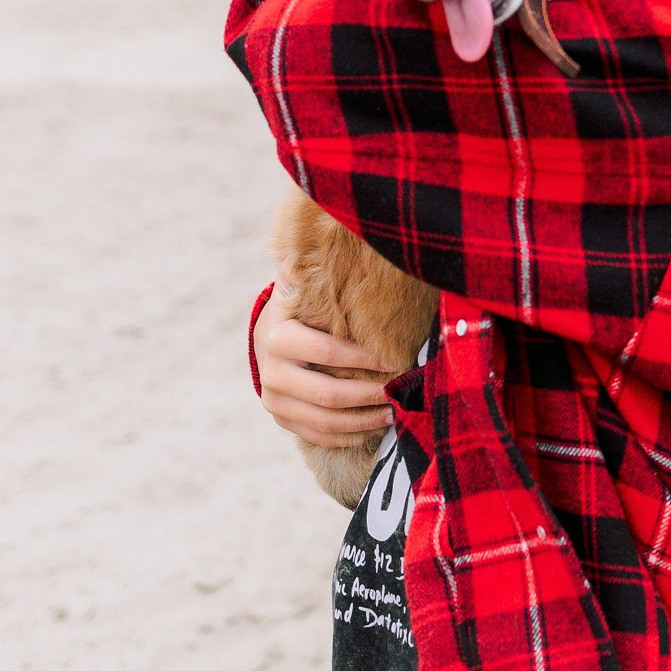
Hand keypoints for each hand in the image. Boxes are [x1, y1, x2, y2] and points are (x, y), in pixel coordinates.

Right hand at [254, 284, 398, 449]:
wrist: (268, 334)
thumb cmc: (302, 306)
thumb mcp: (304, 288)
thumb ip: (318, 273)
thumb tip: (343, 234)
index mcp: (277, 335)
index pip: (327, 352)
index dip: (365, 358)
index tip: (398, 358)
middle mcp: (269, 371)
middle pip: (328, 394)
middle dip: (370, 394)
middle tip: (402, 390)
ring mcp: (273, 399)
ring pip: (324, 421)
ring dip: (364, 420)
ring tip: (395, 411)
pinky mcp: (280, 418)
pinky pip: (317, 436)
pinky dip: (349, 435)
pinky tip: (374, 427)